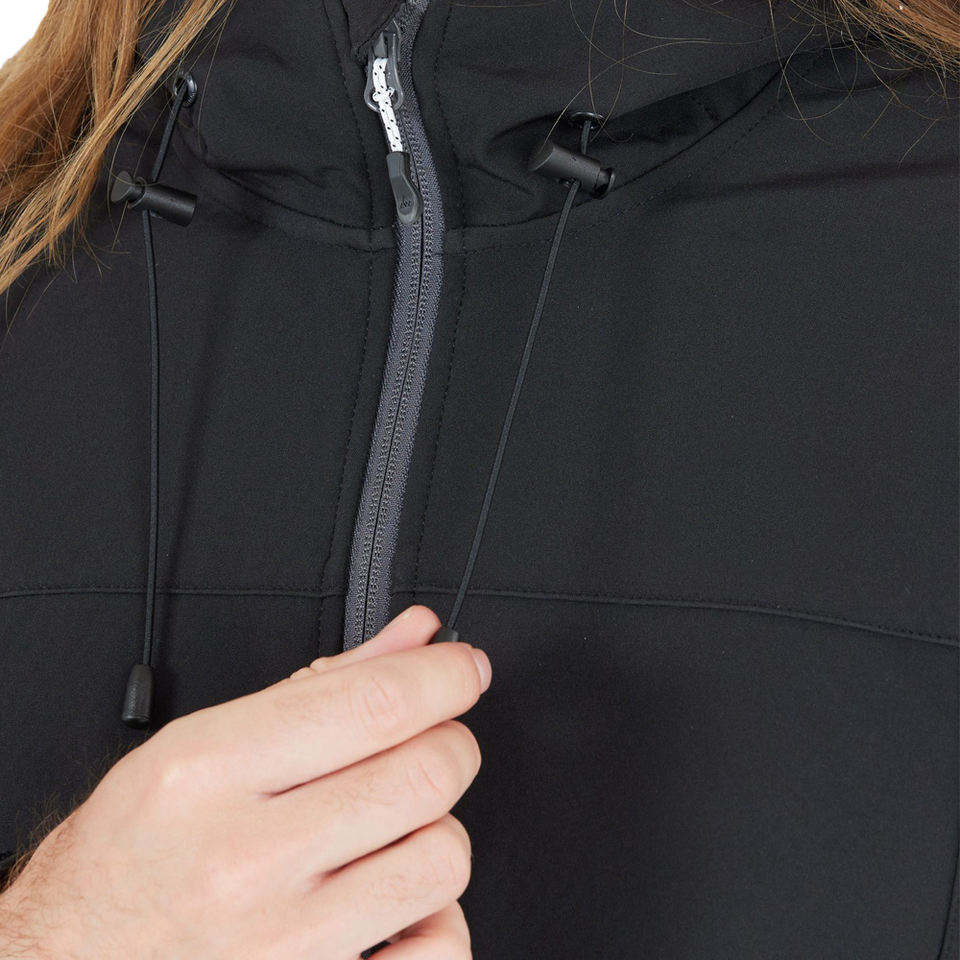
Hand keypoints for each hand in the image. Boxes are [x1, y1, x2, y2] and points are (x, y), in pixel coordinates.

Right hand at [0, 605, 490, 959]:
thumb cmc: (128, 857)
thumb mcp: (199, 747)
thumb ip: (321, 685)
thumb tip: (414, 637)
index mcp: (205, 773)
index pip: (373, 704)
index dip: (444, 676)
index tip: (465, 669)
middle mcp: (240, 861)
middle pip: (423, 775)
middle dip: (449, 744)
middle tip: (430, 742)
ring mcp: (280, 946)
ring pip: (442, 859)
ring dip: (436, 828)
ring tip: (390, 828)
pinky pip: (438, 950)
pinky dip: (434, 918)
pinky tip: (391, 902)